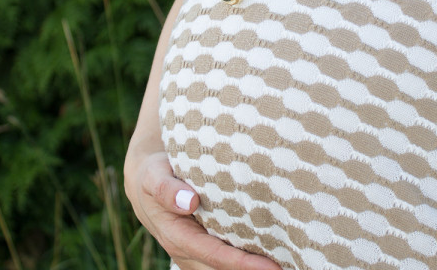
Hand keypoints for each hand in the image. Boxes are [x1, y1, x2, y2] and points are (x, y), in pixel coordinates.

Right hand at [124, 146, 281, 269]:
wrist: (146, 183)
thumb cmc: (154, 176)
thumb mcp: (154, 176)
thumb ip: (167, 189)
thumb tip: (190, 202)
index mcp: (177, 236)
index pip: (215, 256)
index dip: (243, 264)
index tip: (272, 267)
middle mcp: (187, 251)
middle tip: (291, 264)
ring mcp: (195, 253)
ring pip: (226, 268)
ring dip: (252, 266)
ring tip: (288, 261)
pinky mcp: (204, 247)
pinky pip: (225, 260)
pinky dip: (247, 260)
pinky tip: (273, 252)